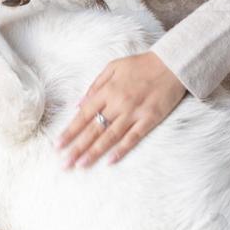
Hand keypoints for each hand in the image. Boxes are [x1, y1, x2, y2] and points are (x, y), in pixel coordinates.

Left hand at [54, 51, 187, 168]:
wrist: (171, 63)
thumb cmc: (141, 64)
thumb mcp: (114, 66)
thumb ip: (95, 85)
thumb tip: (78, 104)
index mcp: (108, 90)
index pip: (84, 114)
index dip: (70, 131)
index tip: (58, 146)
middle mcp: (119, 102)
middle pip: (94, 129)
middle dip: (77, 147)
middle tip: (64, 163)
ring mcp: (134, 112)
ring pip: (110, 136)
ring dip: (94, 152)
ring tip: (80, 165)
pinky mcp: (150, 119)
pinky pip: (133, 137)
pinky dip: (121, 150)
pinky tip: (109, 161)